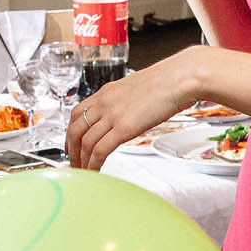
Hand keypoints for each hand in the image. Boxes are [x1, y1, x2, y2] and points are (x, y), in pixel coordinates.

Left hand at [65, 50, 199, 170]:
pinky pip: (100, 150)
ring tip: (83, 172)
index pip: (77, 113)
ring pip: (85, 142)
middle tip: (74, 163)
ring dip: (81, 160)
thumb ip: (126, 102)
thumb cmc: (168, 81)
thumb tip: (127, 113)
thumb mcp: (137, 89)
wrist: (180, 78)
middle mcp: (104, 102)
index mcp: (106, 92)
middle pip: (75, 129)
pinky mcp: (124, 127)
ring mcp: (112, 115)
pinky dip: (93, 164)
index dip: (70, 131)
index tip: (71, 144)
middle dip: (71, 150)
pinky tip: (95, 171)